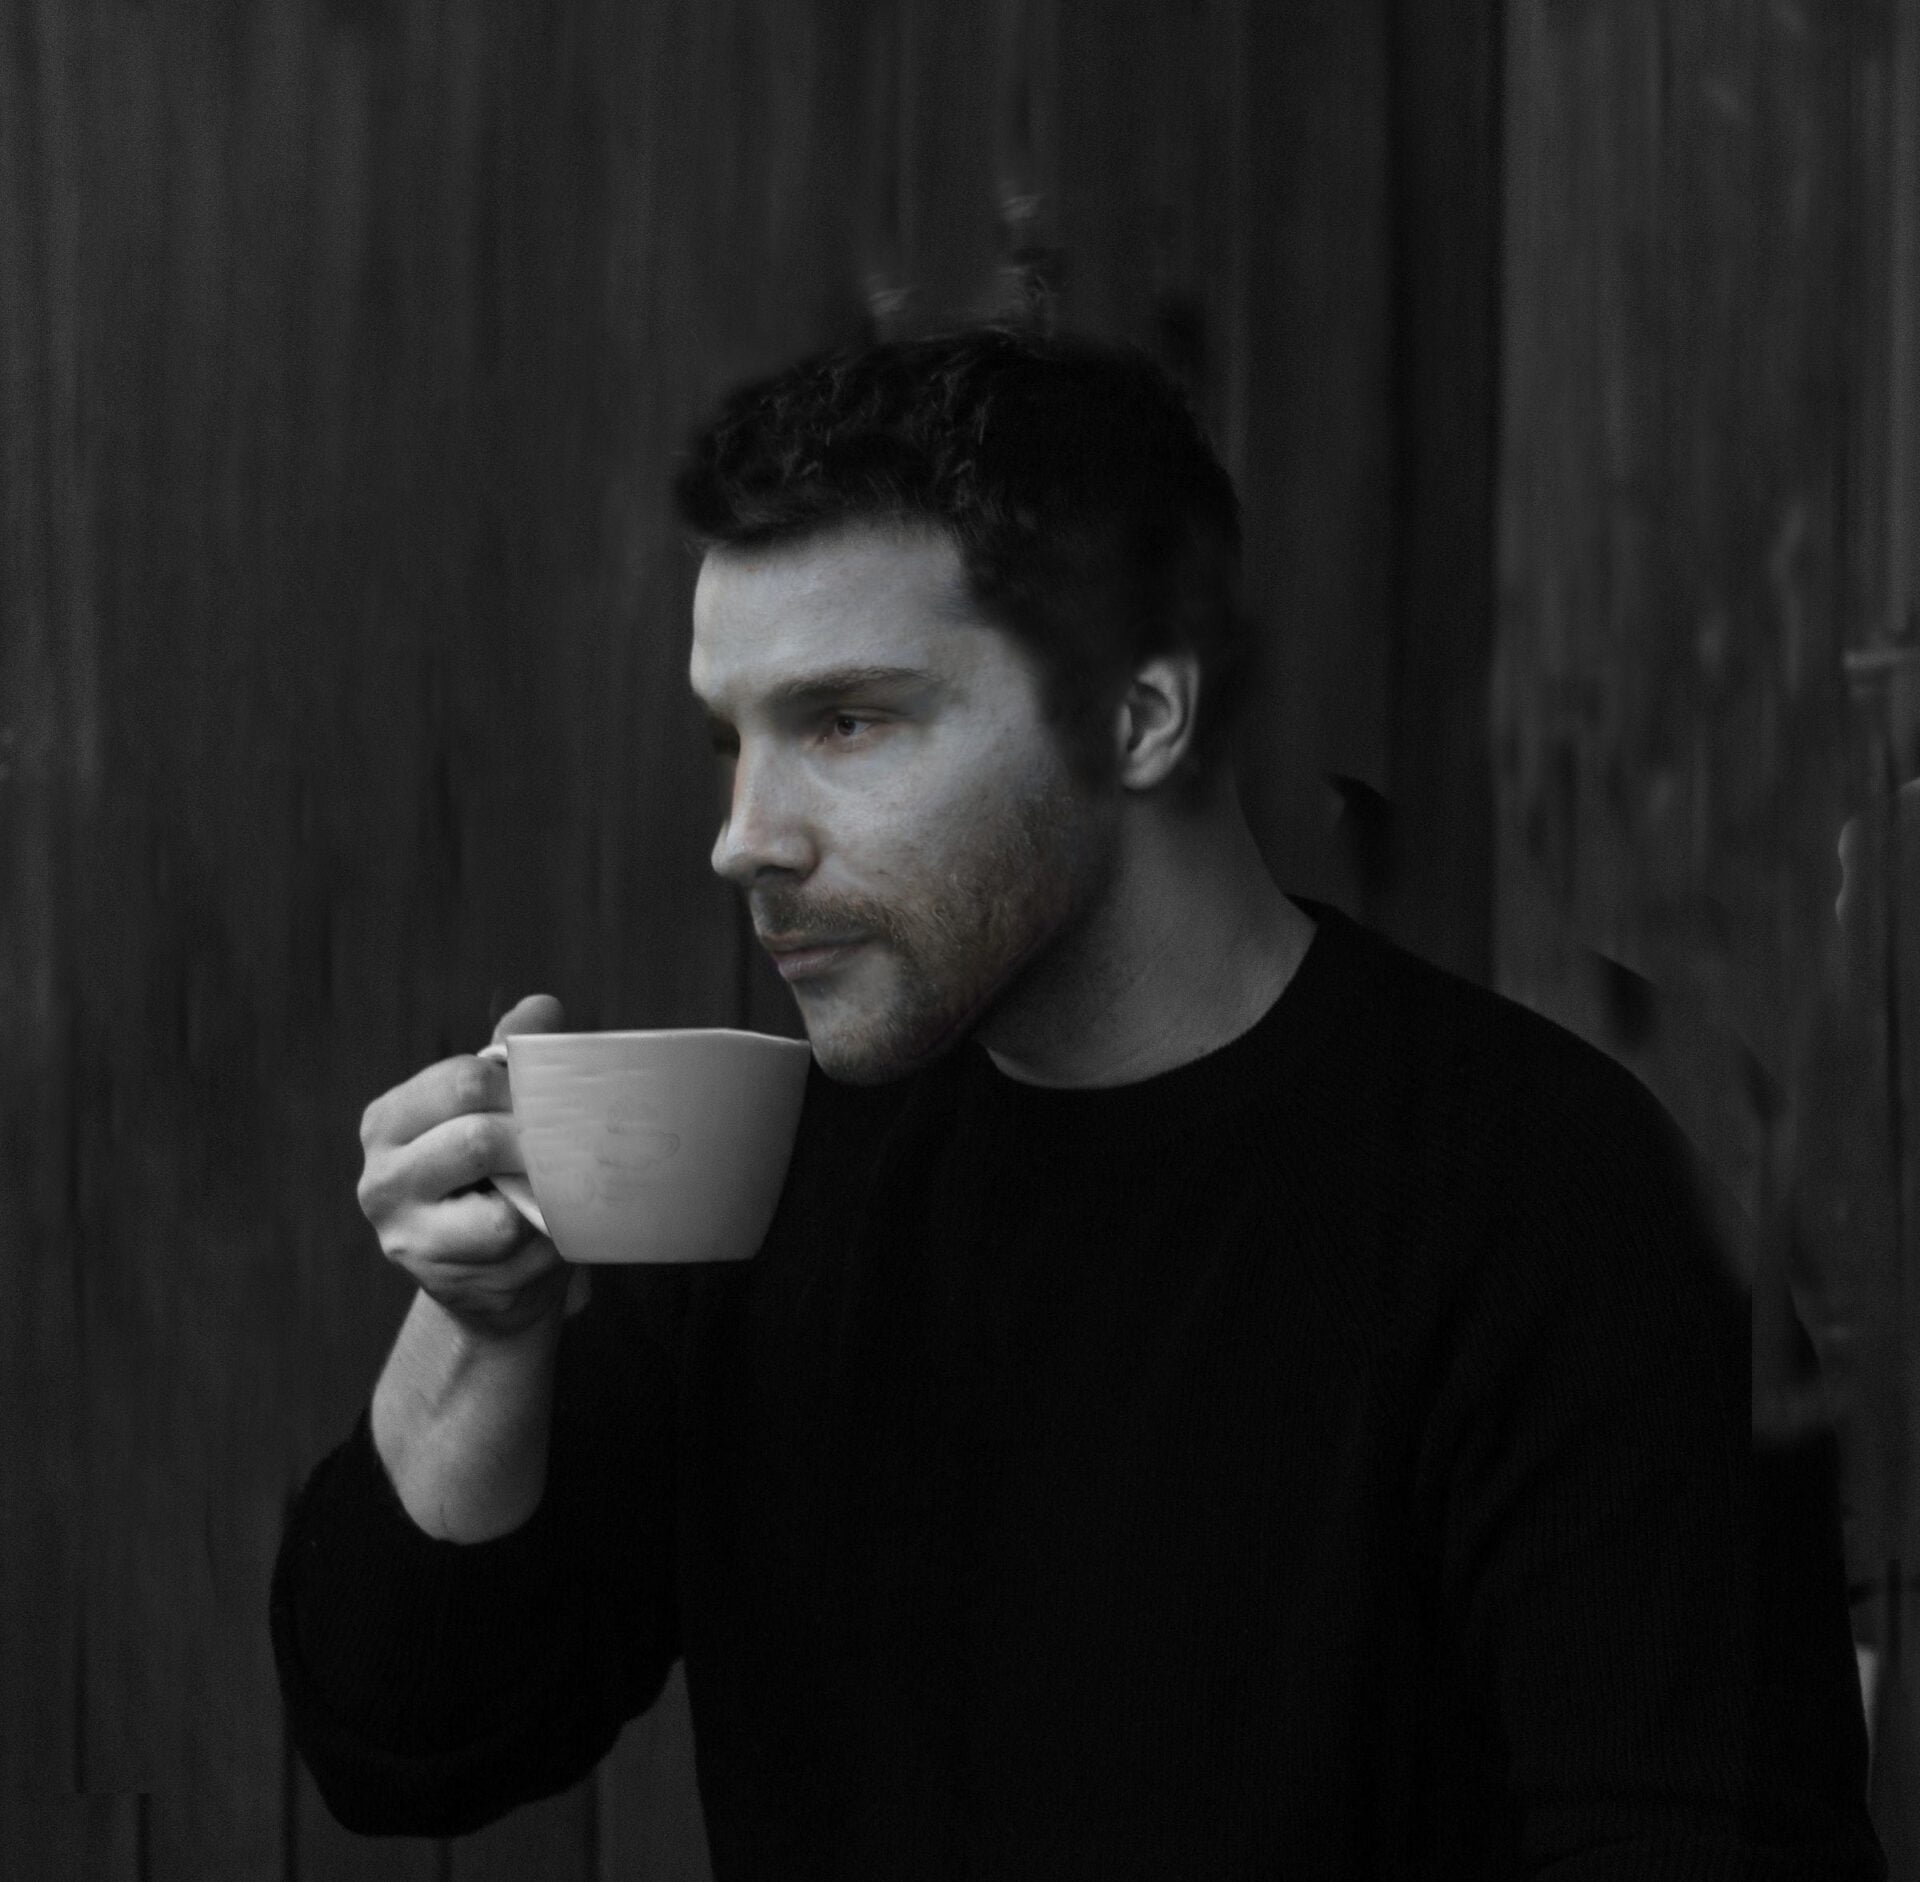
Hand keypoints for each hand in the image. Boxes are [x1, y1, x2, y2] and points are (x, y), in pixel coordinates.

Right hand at [356, 993, 587, 1337]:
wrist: (488, 1276)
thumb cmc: (496, 1175)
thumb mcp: (494, 1110)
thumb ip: (511, 1057)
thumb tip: (542, 1008)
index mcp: (389, 1120)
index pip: (462, 1080)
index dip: (520, 1085)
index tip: (547, 1097)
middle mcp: (381, 1178)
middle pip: (479, 1140)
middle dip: (536, 1143)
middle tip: (565, 1146)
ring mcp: (406, 1239)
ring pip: (500, 1215)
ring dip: (542, 1201)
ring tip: (552, 1193)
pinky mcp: (444, 1283)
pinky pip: (519, 1258)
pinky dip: (545, 1241)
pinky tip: (544, 1235)